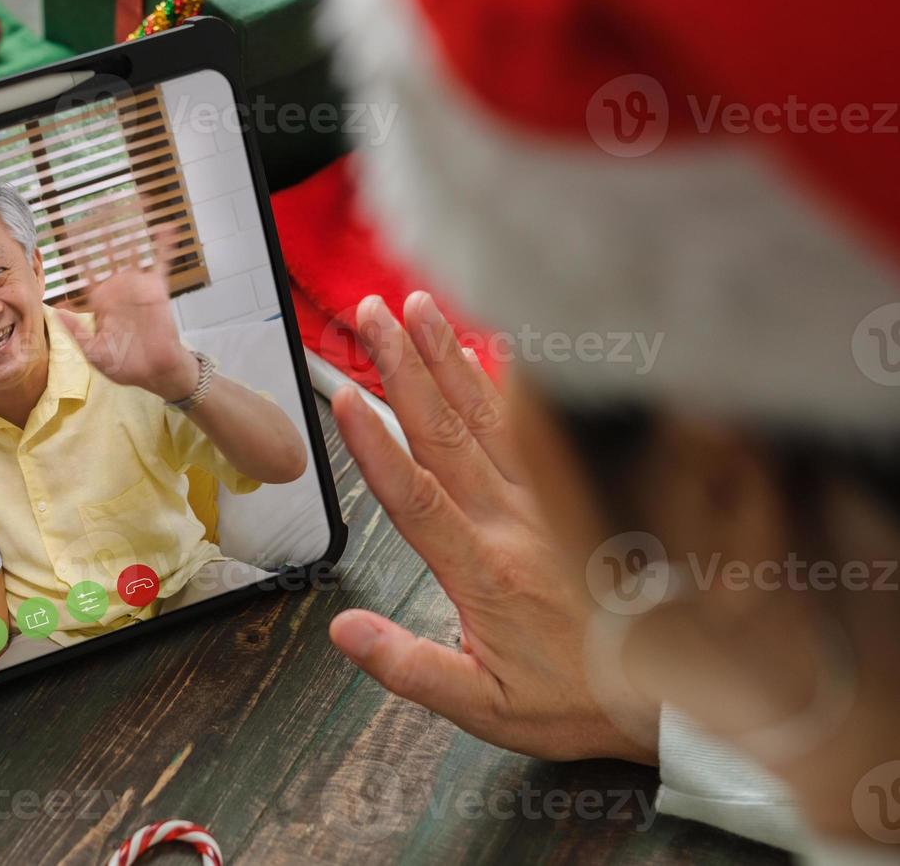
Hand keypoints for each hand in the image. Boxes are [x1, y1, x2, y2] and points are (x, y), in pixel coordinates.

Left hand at [54, 222, 197, 400]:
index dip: (77, 252)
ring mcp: (138, 287)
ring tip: (129, 204)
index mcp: (101, 301)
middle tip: (97, 208)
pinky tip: (166, 227)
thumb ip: (77, 332)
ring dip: (131, 229)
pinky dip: (164, 246)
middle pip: (107, 253)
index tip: (68, 233)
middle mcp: (118, 289)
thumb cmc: (125, 365)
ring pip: (132, 251)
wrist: (155, 372)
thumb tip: (56, 312)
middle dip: (102, 231)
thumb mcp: (95, 352)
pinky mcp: (157, 289)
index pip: (86, 270)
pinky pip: (161, 263)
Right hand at [328, 292, 657, 763]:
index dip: (374, 446)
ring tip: (416, 309)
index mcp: (483, 573)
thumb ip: (410, 667)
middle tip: (370, 315)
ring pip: (488, 417)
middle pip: (444, 434)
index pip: (416, 497)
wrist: (674, 699)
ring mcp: (548, 501)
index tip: (344, 396)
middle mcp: (513, 524)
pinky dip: (512, 382)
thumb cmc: (576, 700)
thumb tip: (345, 630)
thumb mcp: (486, 708)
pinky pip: (540, 427)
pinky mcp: (576, 493)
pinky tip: (490, 343)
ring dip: (447, 358)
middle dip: (402, 368)